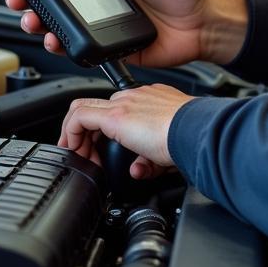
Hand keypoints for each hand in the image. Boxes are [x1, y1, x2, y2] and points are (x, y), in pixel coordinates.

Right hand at [6, 0, 235, 68]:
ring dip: (46, 27)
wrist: (207, 23)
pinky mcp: (115, 51)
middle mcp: (104, 6)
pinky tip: (62, 42)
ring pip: (67, 30)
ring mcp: (108, 29)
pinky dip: (71, 50)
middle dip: (35, 5)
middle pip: (61, 6)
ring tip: (37, 23)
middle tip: (22, 3)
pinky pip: (87, 52)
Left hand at [58, 83, 193, 178]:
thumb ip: (150, 157)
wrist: (196, 131)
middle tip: (86, 155)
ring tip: (78, 155)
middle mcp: (135, 97)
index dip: (104, 129)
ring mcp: (124, 103)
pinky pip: (80, 117)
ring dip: (76, 135)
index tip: (100, 149)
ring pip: (85, 108)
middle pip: (98, 107)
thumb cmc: (191, 138)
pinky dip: (71, 133)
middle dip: (86, 133)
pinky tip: (75, 151)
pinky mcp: (115, 115)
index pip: (118, 108)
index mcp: (150, 101)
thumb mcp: (166, 149)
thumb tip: (139, 169)